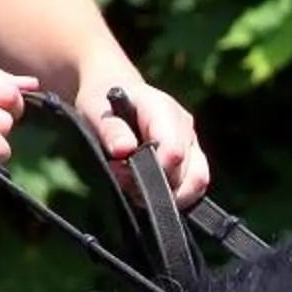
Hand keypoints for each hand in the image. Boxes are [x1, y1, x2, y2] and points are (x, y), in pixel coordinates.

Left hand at [79, 76, 209, 205]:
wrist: (110, 95)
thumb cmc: (100, 103)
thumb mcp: (93, 110)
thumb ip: (110, 130)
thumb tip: (124, 149)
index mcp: (163, 109)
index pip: (174, 149)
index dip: (155, 170)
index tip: (126, 174)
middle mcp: (184, 127)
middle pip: (189, 171)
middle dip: (158, 187)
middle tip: (125, 183)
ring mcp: (192, 144)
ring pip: (197, 182)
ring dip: (170, 196)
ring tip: (137, 192)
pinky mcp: (193, 160)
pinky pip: (195, 186)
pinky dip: (174, 196)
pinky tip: (148, 193)